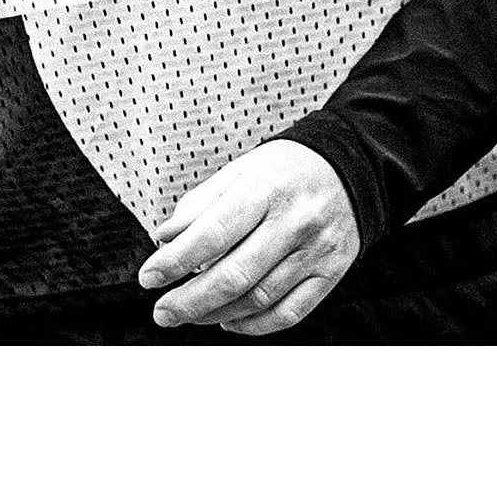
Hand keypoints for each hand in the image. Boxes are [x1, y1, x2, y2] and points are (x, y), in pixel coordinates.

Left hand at [136, 141, 359, 335]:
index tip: (149, 277)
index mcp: (266, 188)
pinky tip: (230, 320)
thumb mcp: (239, 172)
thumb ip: (200, 206)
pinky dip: (253, 326)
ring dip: (216, 314)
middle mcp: (294, 220)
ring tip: (191, 314)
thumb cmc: (285, 170)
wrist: (347, 169)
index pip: (213, 233)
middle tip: (163, 312)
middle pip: (235, 275)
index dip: (176, 261)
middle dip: (190, 301)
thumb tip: (164, 239)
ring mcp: (316, 250)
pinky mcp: (331, 273)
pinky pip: (288, 313)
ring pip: (259, 299)